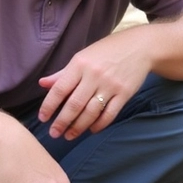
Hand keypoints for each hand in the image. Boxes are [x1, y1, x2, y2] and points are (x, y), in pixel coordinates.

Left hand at [37, 32, 152, 139]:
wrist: (140, 46)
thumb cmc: (107, 50)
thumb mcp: (83, 56)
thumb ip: (63, 73)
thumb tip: (42, 84)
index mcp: (80, 64)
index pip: (60, 89)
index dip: (49, 106)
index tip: (43, 118)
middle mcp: (94, 75)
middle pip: (75, 104)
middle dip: (62, 122)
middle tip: (54, 133)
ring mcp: (110, 85)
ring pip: (91, 112)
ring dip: (78, 127)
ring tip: (69, 136)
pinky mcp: (124, 93)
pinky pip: (109, 114)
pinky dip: (99, 124)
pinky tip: (91, 130)